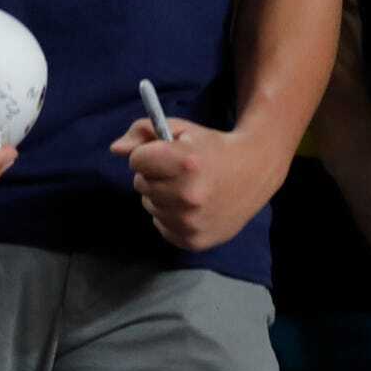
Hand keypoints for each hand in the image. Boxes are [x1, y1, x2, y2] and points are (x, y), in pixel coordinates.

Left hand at [108, 118, 286, 251]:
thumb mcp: (182, 129)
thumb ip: (144, 132)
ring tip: (189, 188)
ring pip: (150, 206)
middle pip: (140, 184)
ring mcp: (190, 222)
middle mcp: (187, 195)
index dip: (150, 153)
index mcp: (185, 163)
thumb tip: (115, 149)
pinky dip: (171, 216)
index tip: (167, 153)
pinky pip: (161, 225)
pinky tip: (193, 206)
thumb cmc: (213, 148)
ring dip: (162, 196)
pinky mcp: (193, 240)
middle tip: (182, 171)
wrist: (255, 171)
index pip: (136, 160)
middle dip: (156, 174)